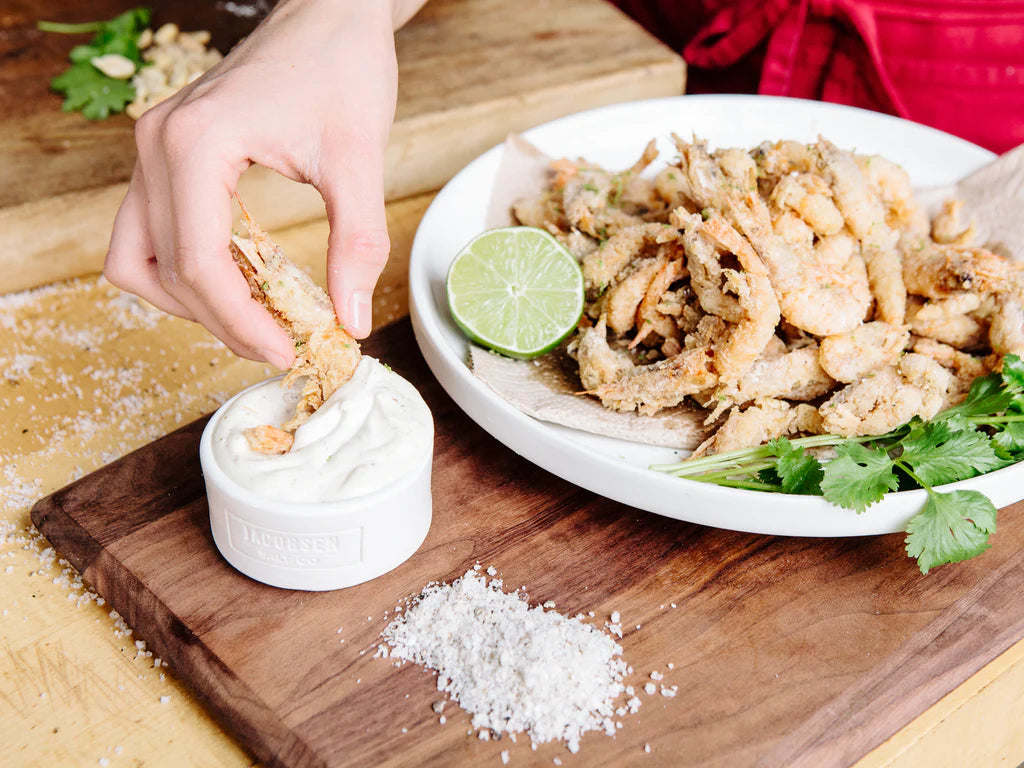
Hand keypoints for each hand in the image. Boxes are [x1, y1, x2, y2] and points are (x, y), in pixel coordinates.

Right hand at [105, 0, 421, 368]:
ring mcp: (155, 149)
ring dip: (190, 300)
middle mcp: (158, 146)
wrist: (330, 14)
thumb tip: (352, 320)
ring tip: (255, 319)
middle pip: (165, 269)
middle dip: (221, 320)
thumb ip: (356, 243)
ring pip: (138, 258)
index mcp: (195, 145)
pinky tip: (242, 281)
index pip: (197, 262)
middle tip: (278, 345)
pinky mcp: (169, 154)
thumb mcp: (359, 159)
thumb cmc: (341, 69)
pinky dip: (186, 269)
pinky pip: (153, 232)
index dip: (238, 321)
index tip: (283, 352)